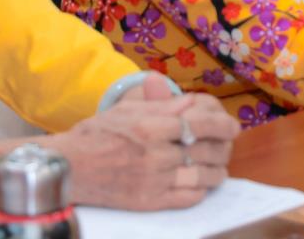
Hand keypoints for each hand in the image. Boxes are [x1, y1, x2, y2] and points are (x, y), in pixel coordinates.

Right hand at [41, 87, 237, 210]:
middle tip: (228, 145)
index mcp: (150, 126)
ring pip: (202, 176)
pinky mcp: (150, 201)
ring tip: (219, 167)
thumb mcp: (128, 110)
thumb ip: (162, 106)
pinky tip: (201, 183)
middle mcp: (155, 153)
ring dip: (217, 171)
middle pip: (205, 150)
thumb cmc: (97, 134)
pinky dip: (200, 189)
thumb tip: (192, 102)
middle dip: (223, 148)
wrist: (70, 168)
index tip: (233, 126)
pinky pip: (188, 197)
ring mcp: (154, 180)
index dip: (222, 125)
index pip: (199, 124)